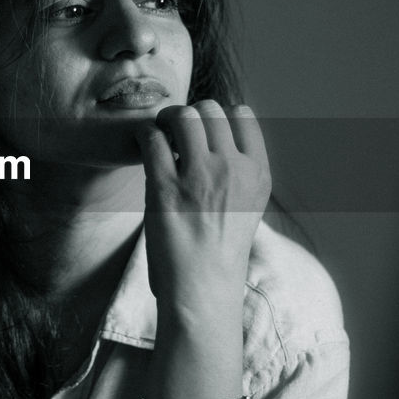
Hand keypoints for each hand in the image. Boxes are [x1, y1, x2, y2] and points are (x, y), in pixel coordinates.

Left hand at [134, 101, 271, 323]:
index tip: (203, 132)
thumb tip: (217, 133)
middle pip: (210, 109)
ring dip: (166, 119)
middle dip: (190, 114)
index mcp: (257, 172)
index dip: (218, 116)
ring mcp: (200, 177)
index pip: (241, 114)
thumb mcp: (249, 204)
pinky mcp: (165, 188)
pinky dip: (143, 134)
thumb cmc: (220, 248)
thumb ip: (240, 168)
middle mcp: (233, 169)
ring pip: (182, 116)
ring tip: (159, 134)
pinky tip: (142, 145)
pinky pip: (151, 138)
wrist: (202, 289)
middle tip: (175, 130)